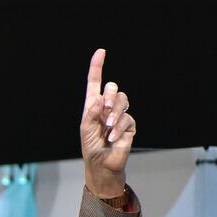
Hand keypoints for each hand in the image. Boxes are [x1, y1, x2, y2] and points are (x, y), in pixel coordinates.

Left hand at [80, 49, 135, 196]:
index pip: (95, 82)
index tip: (101, 52)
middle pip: (113, 88)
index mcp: (93, 105)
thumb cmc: (91, 146)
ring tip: (108, 127)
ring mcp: (119, 115)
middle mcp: (107, 107)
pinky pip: (128, 118)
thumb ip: (92, 111)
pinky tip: (113, 138)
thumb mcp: (86, 127)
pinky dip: (119, 128)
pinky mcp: (130, 125)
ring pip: (123, 100)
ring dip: (114, 112)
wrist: (102, 164)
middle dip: (110, 95)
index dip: (97, 67)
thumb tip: (101, 98)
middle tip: (105, 109)